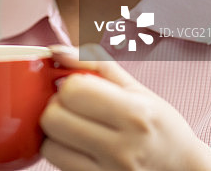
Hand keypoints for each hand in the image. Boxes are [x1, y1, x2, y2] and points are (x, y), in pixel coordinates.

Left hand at [40, 44, 210, 170]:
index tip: (80, 88)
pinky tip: (78, 146)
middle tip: (74, 108)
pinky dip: (61, 152)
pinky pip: (57, 165)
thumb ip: (95, 63)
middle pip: (53, 118)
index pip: (72, 91)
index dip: (70, 85)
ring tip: (75, 128)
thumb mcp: (136, 89)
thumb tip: (56, 50)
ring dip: (55, 133)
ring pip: (49, 146)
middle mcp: (122, 148)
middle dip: (57, 107)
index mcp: (135, 114)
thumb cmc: (160, 127)